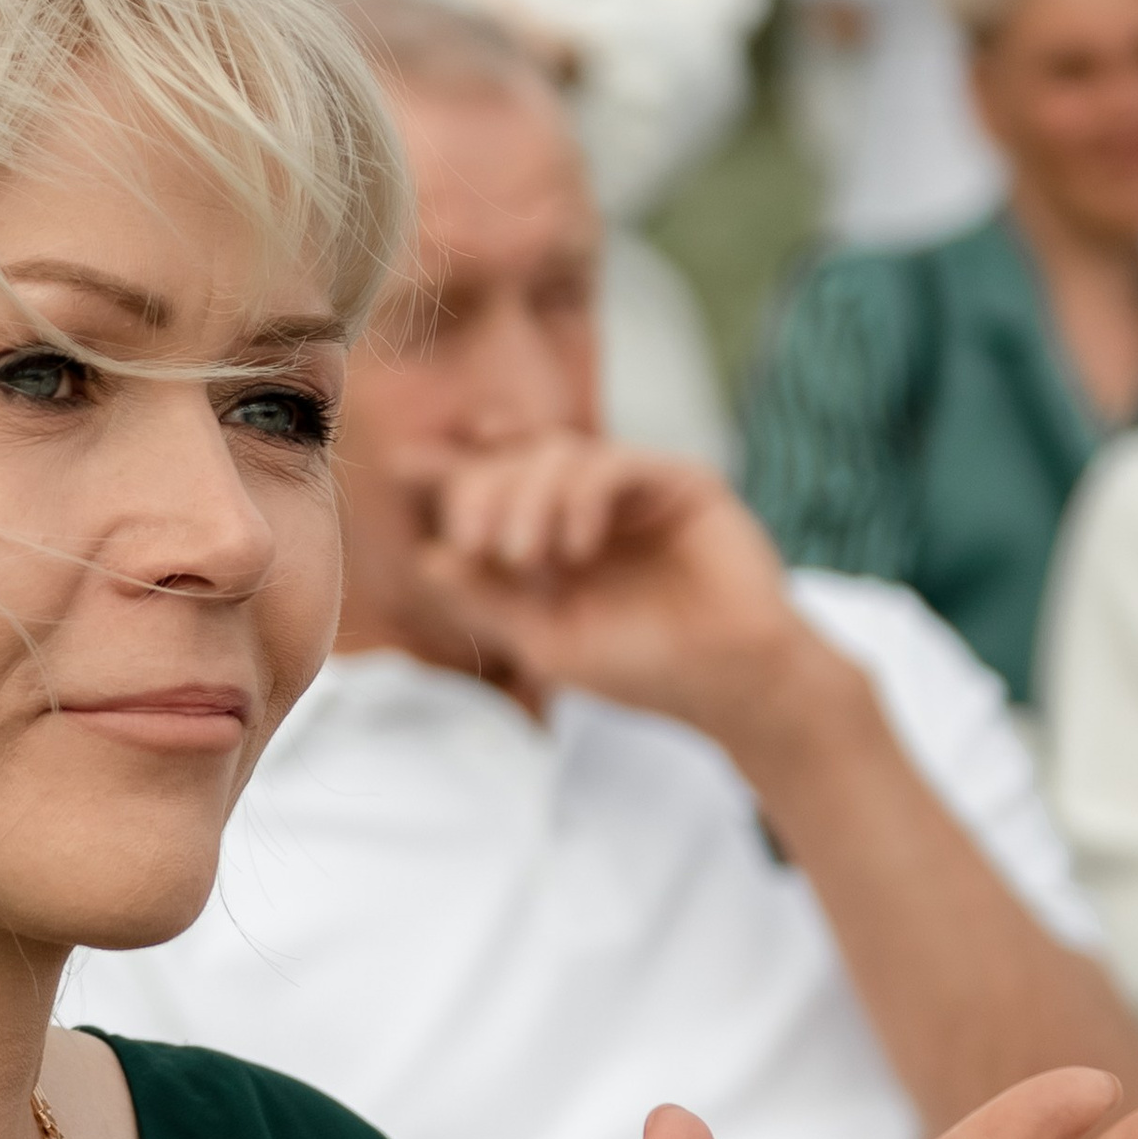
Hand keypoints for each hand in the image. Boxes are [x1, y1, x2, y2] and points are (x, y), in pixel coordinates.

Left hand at [406, 429, 831, 753]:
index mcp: (553, 539)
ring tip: (526, 556)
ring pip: (559, 454)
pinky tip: (575, 547)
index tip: (408, 465)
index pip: (494, 488)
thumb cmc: (644, 671)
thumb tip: (429, 558)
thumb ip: (488, 601)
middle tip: (478, 543)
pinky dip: (582, 497)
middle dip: (484, 492)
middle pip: (515, 461)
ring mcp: (634, 490)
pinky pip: (614, 463)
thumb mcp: (546, 641)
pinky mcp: (678, 482)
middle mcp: (589, 506)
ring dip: (529, 498)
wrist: (730, 685)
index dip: (452, 470)